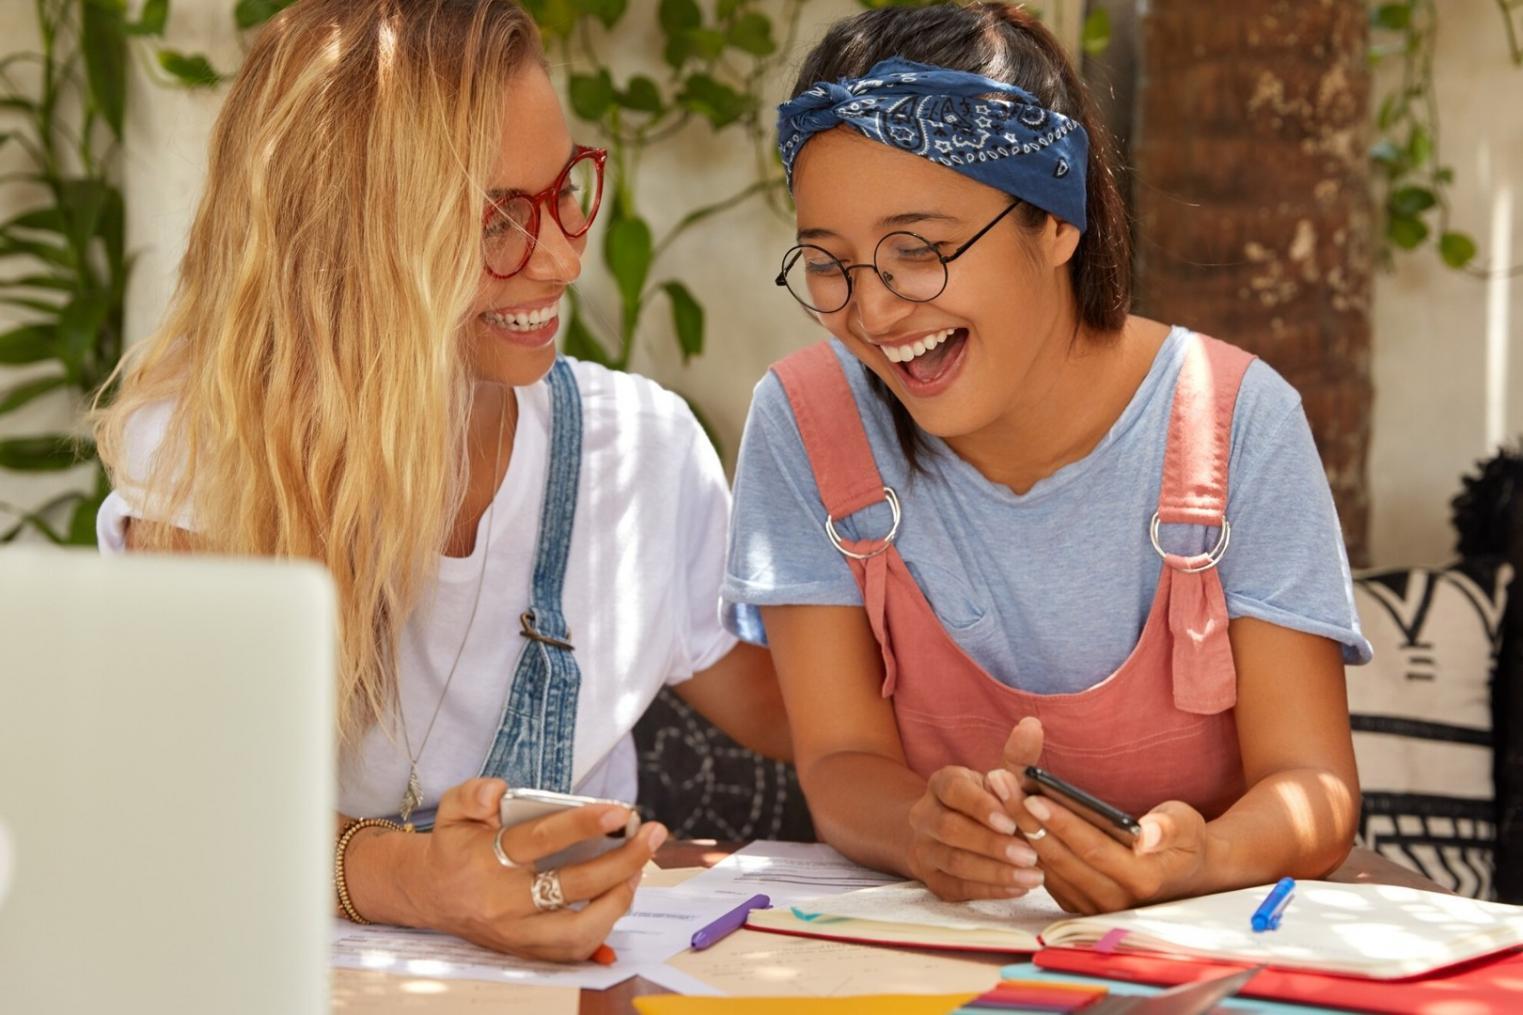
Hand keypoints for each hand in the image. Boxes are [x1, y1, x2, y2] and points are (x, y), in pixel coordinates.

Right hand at [358, 777, 667, 960]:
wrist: (431, 894)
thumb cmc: (454, 846)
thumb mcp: (452, 809)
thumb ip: (474, 793)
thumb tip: (500, 792)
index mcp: (487, 861)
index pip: (541, 840)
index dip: (583, 824)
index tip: (620, 811)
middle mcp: (505, 902)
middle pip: (574, 884)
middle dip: (622, 859)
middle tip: (651, 834)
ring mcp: (518, 933)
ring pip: (581, 928)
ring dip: (620, 898)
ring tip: (640, 868)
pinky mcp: (527, 952)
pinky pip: (575, 949)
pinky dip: (605, 925)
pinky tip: (621, 894)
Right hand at [906, 765, 1043, 901]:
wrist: (944, 834)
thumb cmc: (985, 803)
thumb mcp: (999, 778)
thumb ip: (1018, 756)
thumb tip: (1033, 725)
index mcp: (942, 784)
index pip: (953, 791)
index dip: (980, 806)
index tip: (1011, 820)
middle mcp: (925, 815)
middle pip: (950, 830)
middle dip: (992, 844)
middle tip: (1030, 856)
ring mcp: (925, 850)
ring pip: (954, 863)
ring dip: (996, 872)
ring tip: (1034, 877)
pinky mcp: (932, 880)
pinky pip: (958, 889)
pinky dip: (991, 891)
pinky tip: (1020, 889)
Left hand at [986, 718, 1211, 912]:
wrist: (1188, 877)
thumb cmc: (1185, 840)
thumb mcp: (1187, 825)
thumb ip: (1169, 826)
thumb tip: (1148, 833)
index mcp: (1143, 879)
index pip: (1091, 849)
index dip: (1061, 823)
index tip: (1033, 795)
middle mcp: (1116, 901)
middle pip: (1061, 858)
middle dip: (1026, 819)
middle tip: (999, 783)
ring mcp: (1095, 908)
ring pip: (1047, 867)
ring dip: (1019, 830)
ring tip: (997, 792)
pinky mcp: (1080, 906)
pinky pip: (1047, 875)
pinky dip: (1025, 846)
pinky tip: (1006, 816)